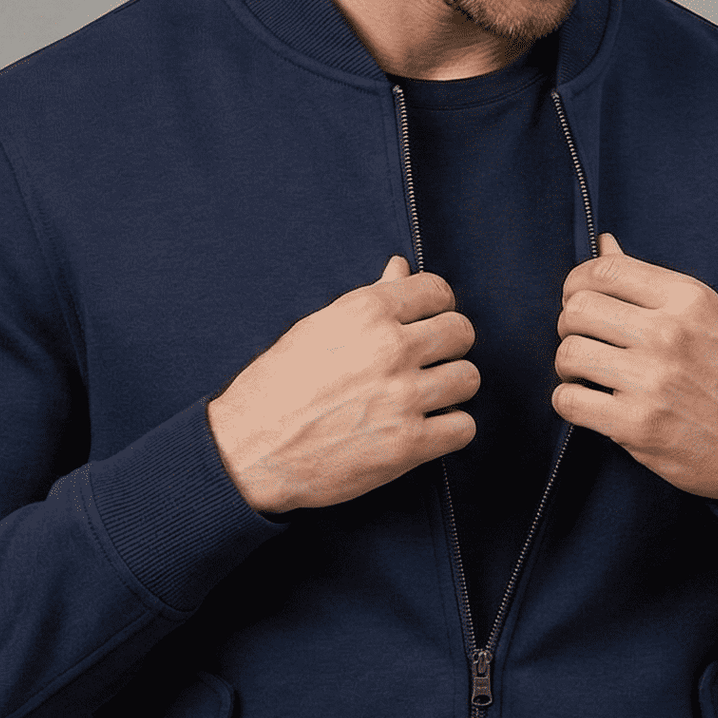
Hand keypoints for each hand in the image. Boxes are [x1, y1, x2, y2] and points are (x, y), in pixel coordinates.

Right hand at [207, 255, 478, 513]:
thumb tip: (400, 267)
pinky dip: (450, 430)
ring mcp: (403, 397)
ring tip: (427, 397)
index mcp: (367, 312)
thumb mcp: (318, 328)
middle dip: (449, 346)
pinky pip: (463, 428)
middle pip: (461, 332)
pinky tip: (427, 428)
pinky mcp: (408, 445)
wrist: (249, 451)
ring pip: (468, 378)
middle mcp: (391, 349)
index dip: (436, 308)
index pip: (437, 291)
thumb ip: (370, 299)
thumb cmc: (277, 387)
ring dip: (452, 389)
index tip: (427, 323)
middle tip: (429, 363)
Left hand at [552, 232, 717, 508]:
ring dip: (568, 366)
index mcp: (689, 300)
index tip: (578, 300)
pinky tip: (592, 404)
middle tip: (586, 342)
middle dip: (571, 326)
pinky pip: (568, 400)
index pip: (604, 270)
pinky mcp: (637, 426)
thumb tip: (604, 243)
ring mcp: (652, 381)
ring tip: (588, 375)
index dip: (577, 284)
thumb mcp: (708, 317)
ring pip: (568, 353)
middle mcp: (669, 334)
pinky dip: (570, 403)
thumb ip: (651, 284)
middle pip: (578, 309)